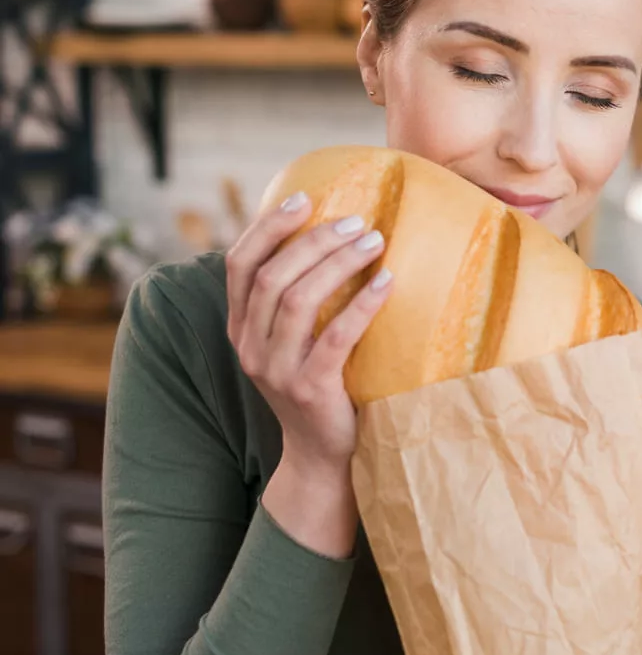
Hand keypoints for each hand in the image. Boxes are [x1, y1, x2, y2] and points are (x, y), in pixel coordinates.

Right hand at [224, 190, 392, 555]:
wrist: (321, 457)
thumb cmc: (319, 385)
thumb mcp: (295, 342)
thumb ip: (297, 300)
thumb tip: (329, 237)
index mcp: (241, 328)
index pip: (240, 264)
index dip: (267, 227)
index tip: (302, 198)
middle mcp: (250, 346)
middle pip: (273, 275)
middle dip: (315, 240)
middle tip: (357, 221)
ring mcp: (276, 369)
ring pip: (298, 300)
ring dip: (339, 263)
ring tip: (374, 242)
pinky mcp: (309, 388)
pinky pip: (334, 337)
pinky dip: (362, 304)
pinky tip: (388, 283)